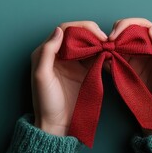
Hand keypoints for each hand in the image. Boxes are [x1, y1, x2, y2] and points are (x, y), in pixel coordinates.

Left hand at [31, 21, 107, 135]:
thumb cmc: (45, 102)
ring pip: (87, 44)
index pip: (64, 30)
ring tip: (109, 45)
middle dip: (92, 33)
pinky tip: (109, 54)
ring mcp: (72, 63)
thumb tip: (59, 31)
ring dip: (98, 42)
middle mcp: (59, 55)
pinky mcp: (83, 72)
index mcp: (46, 52)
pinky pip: (94, 57)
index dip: (80, 28)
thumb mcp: (42, 76)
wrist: (57, 125)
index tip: (94, 33)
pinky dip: (102, 53)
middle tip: (105, 39)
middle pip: (77, 35)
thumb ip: (48, 52)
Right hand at [108, 18, 151, 134]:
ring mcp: (136, 62)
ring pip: (120, 45)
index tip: (116, 33)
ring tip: (102, 50)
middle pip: (129, 33)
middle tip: (107, 42)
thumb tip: (151, 29)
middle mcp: (148, 51)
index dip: (129, 25)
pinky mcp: (126, 72)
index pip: (144, 27)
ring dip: (110, 45)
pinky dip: (106, 58)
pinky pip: (114, 60)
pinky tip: (101, 59)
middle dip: (116, 33)